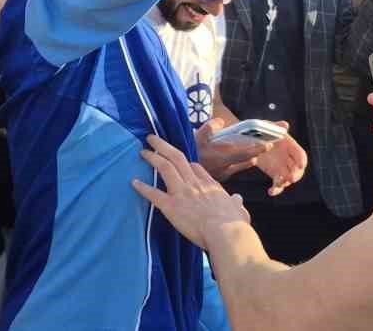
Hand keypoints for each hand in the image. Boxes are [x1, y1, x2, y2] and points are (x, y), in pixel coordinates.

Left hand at [132, 134, 250, 246]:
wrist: (226, 233)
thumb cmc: (234, 224)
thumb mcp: (239, 210)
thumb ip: (236, 203)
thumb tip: (238, 200)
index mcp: (210, 184)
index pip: (194, 166)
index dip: (184, 162)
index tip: (177, 159)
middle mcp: (194, 184)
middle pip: (177, 158)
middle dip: (163, 146)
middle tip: (152, 138)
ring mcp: (181, 193)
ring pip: (165, 167)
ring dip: (152, 157)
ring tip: (143, 151)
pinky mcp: (171, 206)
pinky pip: (154, 194)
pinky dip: (143, 188)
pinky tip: (134, 182)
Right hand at [193, 118, 273, 180]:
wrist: (182, 171)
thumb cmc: (189, 153)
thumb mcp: (196, 136)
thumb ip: (209, 127)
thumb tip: (220, 121)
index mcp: (222, 157)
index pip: (245, 153)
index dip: (258, 148)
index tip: (269, 144)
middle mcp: (226, 167)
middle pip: (247, 159)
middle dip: (256, 152)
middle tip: (267, 144)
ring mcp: (224, 173)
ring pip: (241, 164)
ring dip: (248, 157)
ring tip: (255, 150)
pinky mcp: (221, 177)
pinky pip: (234, 169)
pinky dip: (238, 162)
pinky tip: (237, 157)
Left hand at [253, 129, 307, 195]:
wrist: (248, 140)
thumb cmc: (260, 130)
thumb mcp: (267, 127)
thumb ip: (276, 127)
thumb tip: (284, 124)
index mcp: (290, 146)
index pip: (300, 155)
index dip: (301, 160)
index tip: (301, 165)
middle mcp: (289, 158)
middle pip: (298, 169)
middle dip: (296, 174)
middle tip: (291, 178)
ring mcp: (283, 167)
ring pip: (289, 178)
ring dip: (285, 183)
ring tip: (277, 185)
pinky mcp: (275, 174)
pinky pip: (278, 184)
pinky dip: (276, 189)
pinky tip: (270, 192)